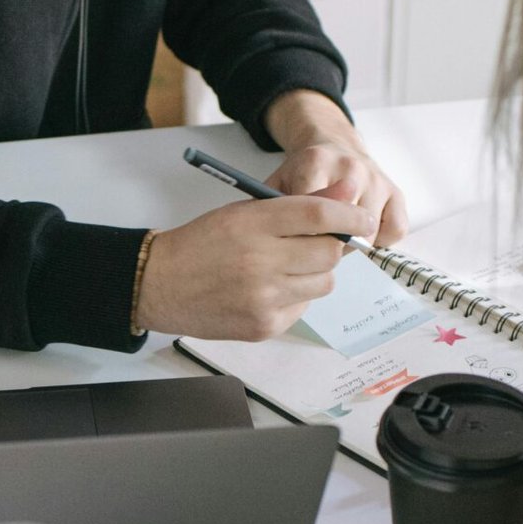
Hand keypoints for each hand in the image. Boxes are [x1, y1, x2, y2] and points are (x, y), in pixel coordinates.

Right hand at [137, 192, 378, 340]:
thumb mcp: (243, 211)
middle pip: (329, 252)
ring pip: (323, 283)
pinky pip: (303, 308)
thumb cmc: (200, 244)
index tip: (364, 217)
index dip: (351, 214)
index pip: (319, 215)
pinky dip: (295, 297)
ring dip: (314, 272)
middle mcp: (260, 262)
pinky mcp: (264, 325)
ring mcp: (263, 298)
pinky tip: (268, 289)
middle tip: (316, 243)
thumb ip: (295, 205)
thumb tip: (345, 197)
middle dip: (331, 245)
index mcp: (252, 224)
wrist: (158, 284)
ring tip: (285, 267)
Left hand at [263, 92, 407, 242]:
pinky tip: (364, 232)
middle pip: (343, 227)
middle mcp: (350, 167)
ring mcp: (376, 179)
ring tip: (339, 236)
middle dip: (329, 244)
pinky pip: (395, 229)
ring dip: (354, 243)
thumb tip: (273, 241)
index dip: (305, 237)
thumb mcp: (278, 183)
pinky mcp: (396, 191)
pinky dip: (381, 239)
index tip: (299, 244)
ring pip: (370, 232)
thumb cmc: (305, 170)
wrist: (333, 144)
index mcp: (315, 162)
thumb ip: (273, 208)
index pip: (314, 214)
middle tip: (318, 243)